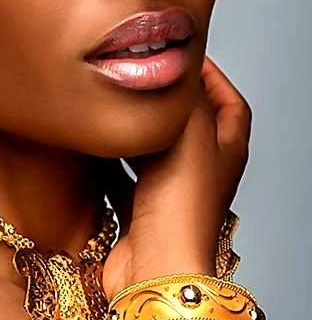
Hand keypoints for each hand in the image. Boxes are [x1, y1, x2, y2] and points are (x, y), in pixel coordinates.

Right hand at [100, 55, 251, 302]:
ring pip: (153, 151)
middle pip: (189, 125)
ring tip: (112, 105)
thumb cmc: (182, 203)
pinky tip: (91, 147)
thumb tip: (177, 60)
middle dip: (166, 100)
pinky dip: (108, 161)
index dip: (212, 76)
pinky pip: (123, 178)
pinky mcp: (142, 212)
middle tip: (140, 75)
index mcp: (227, 150)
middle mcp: (203, 172)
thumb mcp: (189, 128)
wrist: (156, 264)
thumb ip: (184, 91)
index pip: (229, 103)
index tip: (184, 55)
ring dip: (134, 130)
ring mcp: (172, 194)